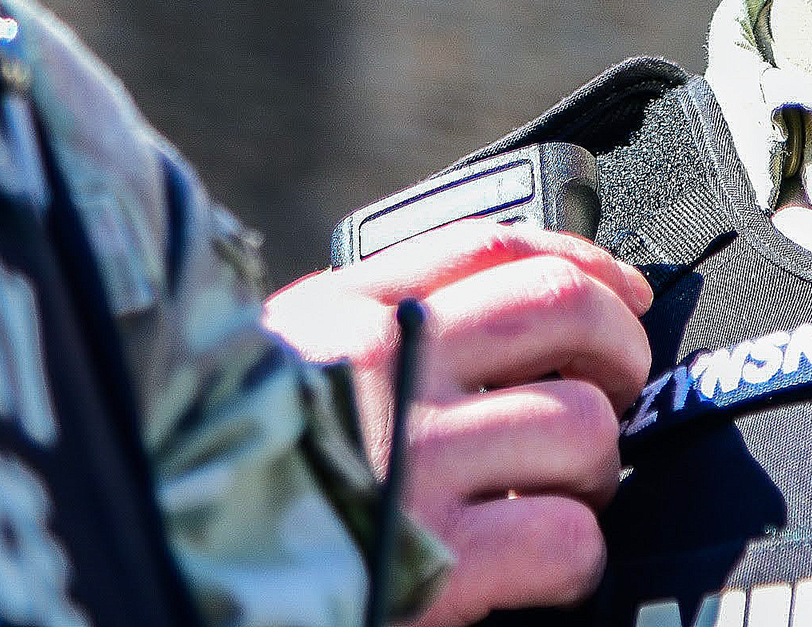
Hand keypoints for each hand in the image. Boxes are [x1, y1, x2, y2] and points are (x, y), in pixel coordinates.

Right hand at [265, 223, 653, 625]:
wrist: (190, 565)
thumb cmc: (243, 476)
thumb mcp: (290, 367)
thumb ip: (376, 327)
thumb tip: (511, 315)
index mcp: (346, 313)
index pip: (491, 245)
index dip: (584, 262)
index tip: (622, 293)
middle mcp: (384, 366)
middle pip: (562, 309)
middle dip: (621, 352)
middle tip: (617, 392)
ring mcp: (412, 460)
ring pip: (583, 424)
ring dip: (594, 469)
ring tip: (556, 494)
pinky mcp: (437, 563)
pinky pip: (564, 537)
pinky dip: (575, 557)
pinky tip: (541, 566)